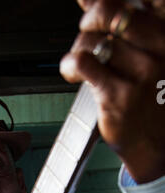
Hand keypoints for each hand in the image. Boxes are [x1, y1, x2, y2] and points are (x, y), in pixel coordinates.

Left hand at [60, 0, 164, 182]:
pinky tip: (72, 73)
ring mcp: (141, 73)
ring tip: (82, 60)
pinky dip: (69, 64)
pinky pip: (82, 63)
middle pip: (110, 12)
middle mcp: (159, 50)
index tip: (92, 3)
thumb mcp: (150, 56)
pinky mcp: (118, 95)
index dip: (110, 0)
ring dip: (78, 47)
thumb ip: (127, 25)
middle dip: (90, 19)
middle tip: (88, 32)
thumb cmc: (153, 100)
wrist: (158, 146)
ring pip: (92, 40)